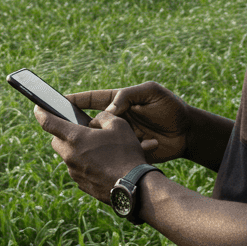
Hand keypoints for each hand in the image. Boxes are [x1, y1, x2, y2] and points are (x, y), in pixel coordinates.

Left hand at [34, 105, 147, 204]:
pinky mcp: (81, 184)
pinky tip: (101, 163)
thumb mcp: (118, 125)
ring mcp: (74, 172)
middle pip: (56, 141)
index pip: (48, 122)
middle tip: (79, 131)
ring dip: (76, 150)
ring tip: (97, 148)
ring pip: (67, 156)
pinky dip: (84, 164)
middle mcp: (69, 156)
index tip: (38, 108)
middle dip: (63, 134)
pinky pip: (77, 169)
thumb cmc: (126, 154)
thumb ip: (102, 117)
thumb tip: (94, 122)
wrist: (134, 187)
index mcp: (75, 138)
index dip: (41, 113)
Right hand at [66, 82, 192, 163]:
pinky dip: (133, 150)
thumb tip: (109, 110)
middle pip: (92, 123)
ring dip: (109, 142)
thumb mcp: (152, 92)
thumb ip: (129, 96)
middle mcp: (117, 119)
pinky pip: (122, 153)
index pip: (91, 100)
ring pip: (104, 141)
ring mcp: (122, 136)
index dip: (74, 101)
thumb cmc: (172, 108)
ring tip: (121, 140)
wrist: (190, 133)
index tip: (56, 103)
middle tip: (81, 132)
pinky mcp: (130, 151)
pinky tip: (150, 144)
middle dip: (85, 128)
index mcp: (119, 102)